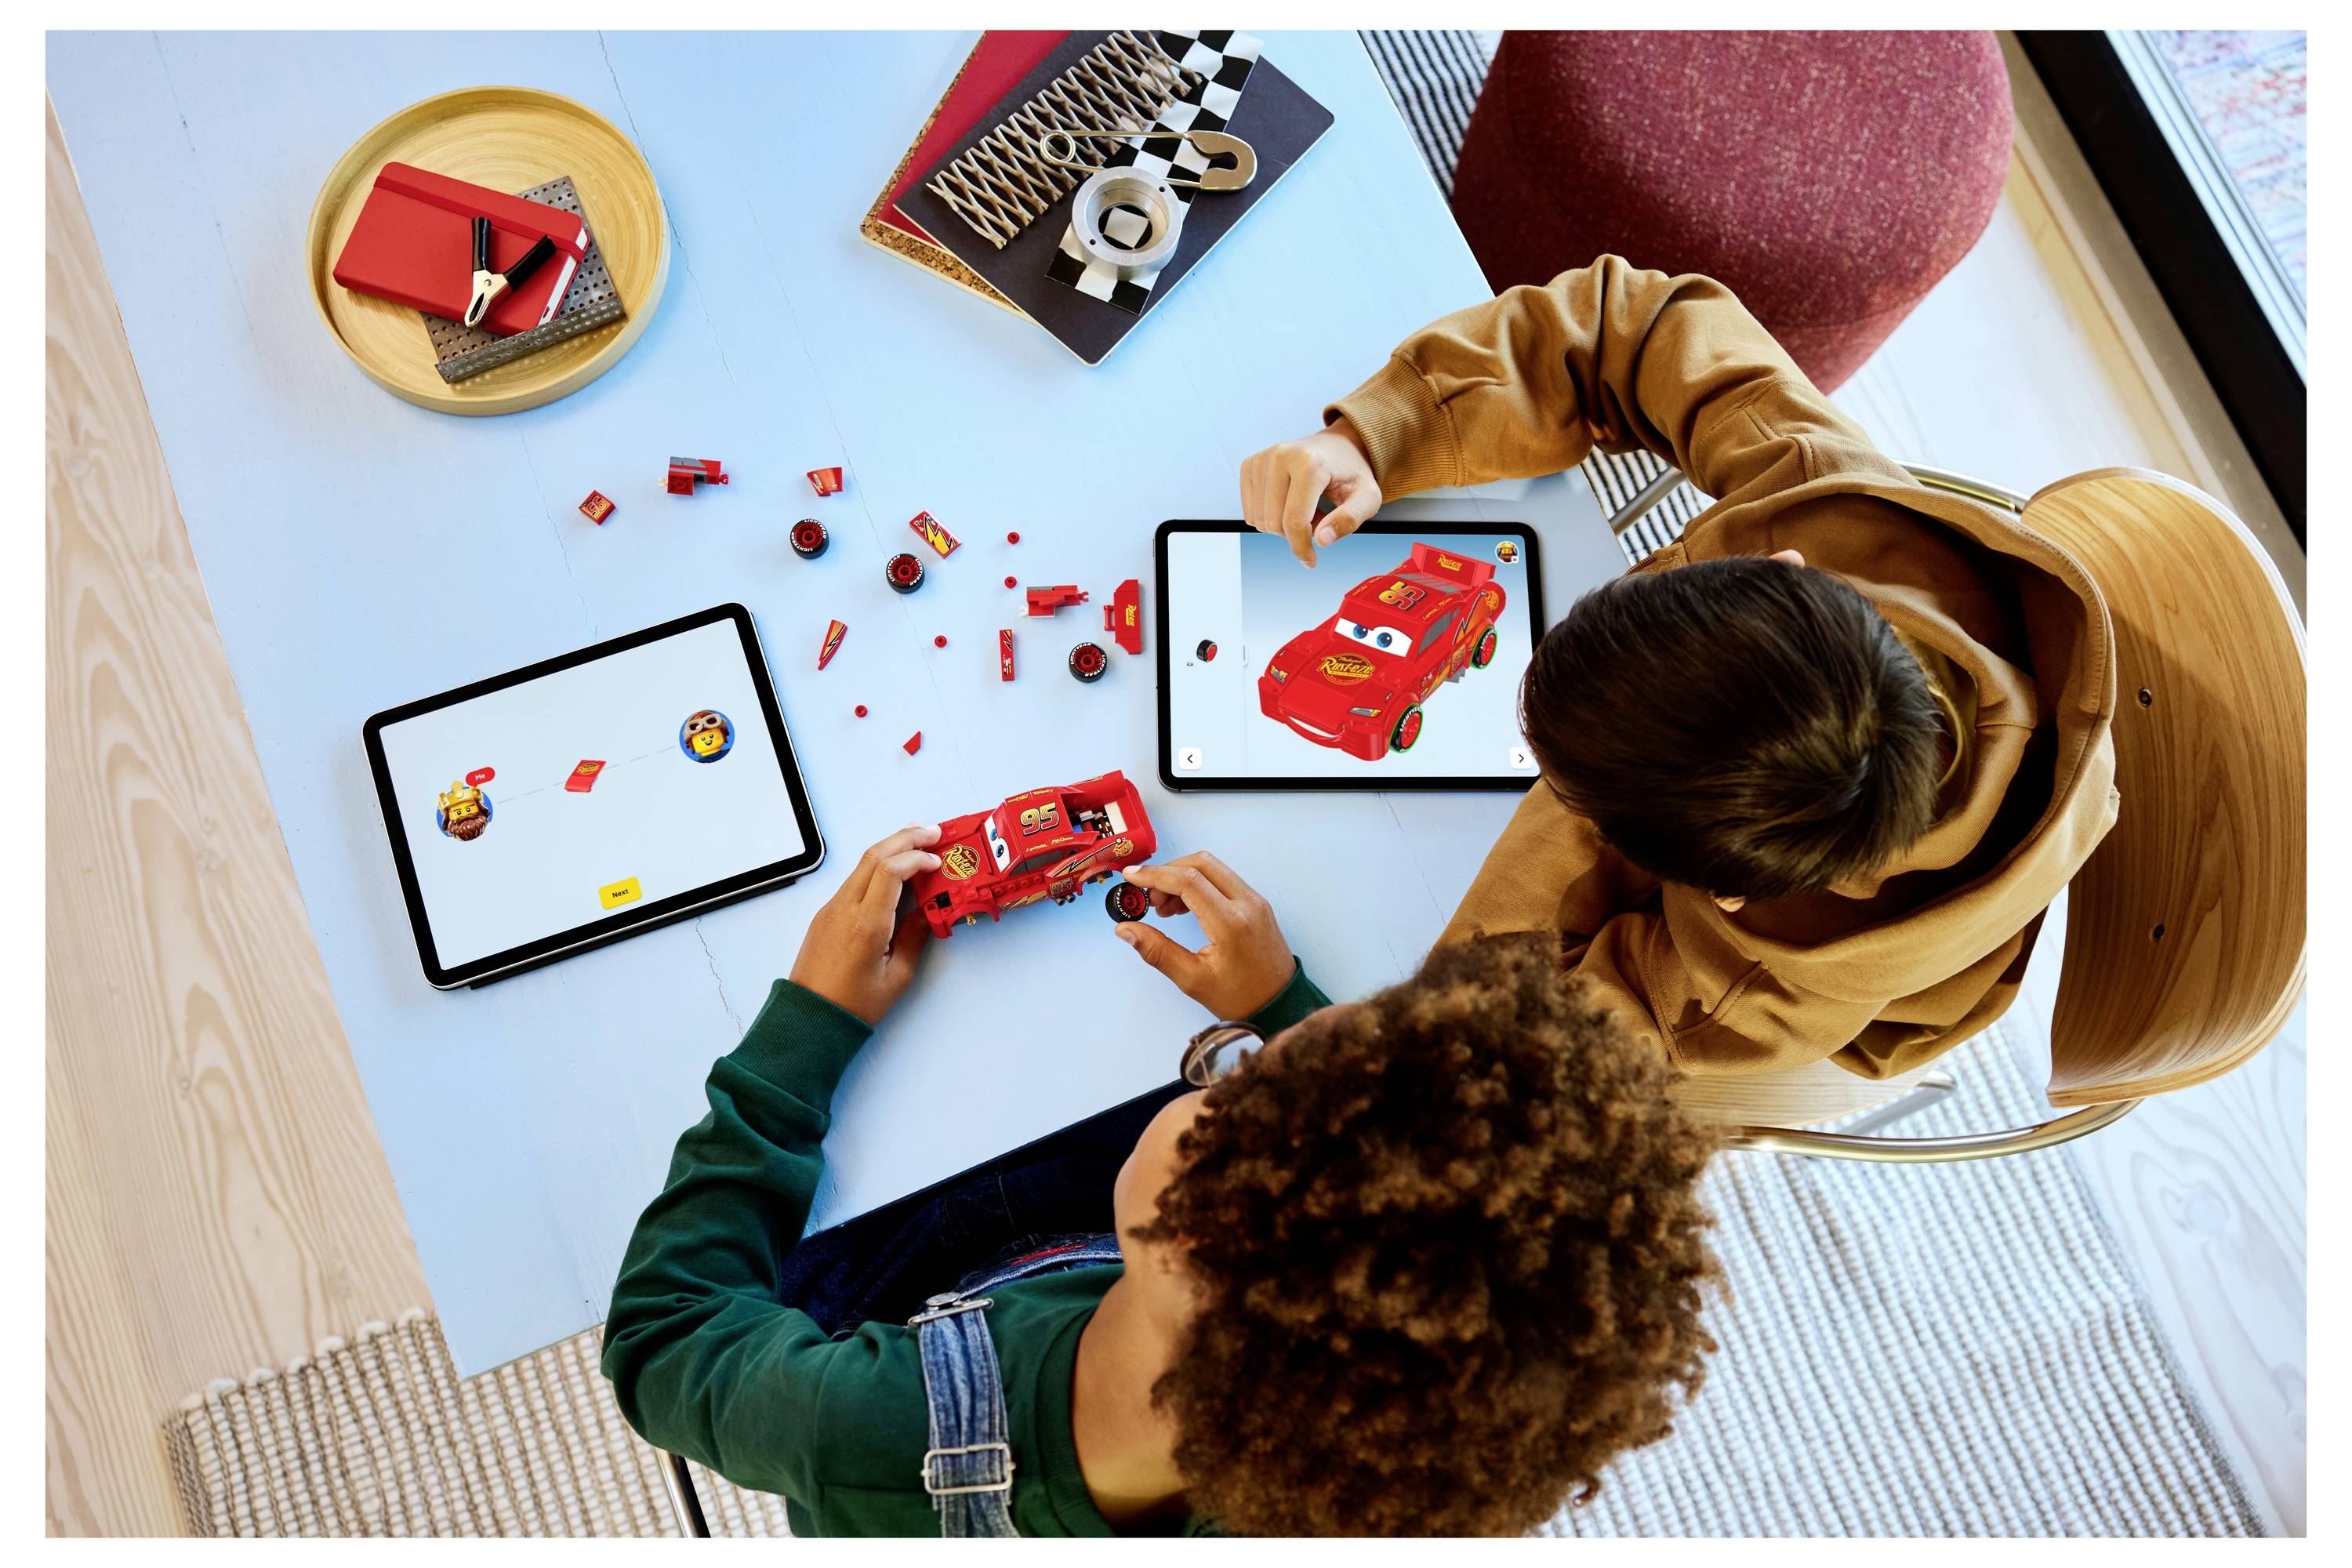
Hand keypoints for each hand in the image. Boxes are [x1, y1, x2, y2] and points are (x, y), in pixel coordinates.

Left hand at [788, 823, 939, 1024]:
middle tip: (933, 833)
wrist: (810, 1017)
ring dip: (891, 847)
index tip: (937, 861)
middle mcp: (845, 909)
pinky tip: (893, 868)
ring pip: (862, 863)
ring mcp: (832, 908)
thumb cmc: (852, 1004)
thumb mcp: (897, 977)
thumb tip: (927, 912)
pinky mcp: (827, 913)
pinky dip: (877, 865)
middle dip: (906, 838)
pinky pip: (855, 878)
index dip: (917, 858)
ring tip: (916, 841)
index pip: (891, 870)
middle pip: (875, 855)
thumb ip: (915, 938)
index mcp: (866, 924)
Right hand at [1112, 852, 1295, 1018]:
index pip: (1188, 881)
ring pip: (1213, 868)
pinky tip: (1184, 907)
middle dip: (1168, 872)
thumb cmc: (1239, 997)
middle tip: (1148, 898)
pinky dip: (1199, 884)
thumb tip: (1124, 929)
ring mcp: (1255, 900)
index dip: (1155, 875)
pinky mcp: (1257, 903)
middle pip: (1201, 863)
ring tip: (1164, 907)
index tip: (1130, 878)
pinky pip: (1223, 880)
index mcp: (1231, 922)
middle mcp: (1247, 903)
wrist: (1281, 1004)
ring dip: (1183, 877)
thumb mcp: (1192, 979)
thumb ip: (1157, 951)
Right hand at [1239, 424, 1382, 566]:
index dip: (1301, 548)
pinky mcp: (1250, 465)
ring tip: (1305, 508)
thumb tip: (1322, 540)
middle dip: (1295, 533)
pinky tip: (1288, 503)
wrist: (1338, 447)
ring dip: (1282, 525)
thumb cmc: (1352, 474)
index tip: (1311, 560)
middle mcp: (1280, 456)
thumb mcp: (1367, 498)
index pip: (1294, 521)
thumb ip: (1350, 520)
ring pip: (1258, 520)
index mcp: (1309, 463)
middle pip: (1273, 523)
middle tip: (1318, 519)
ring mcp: (1262, 459)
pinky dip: (1269, 516)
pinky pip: (1250, 511)